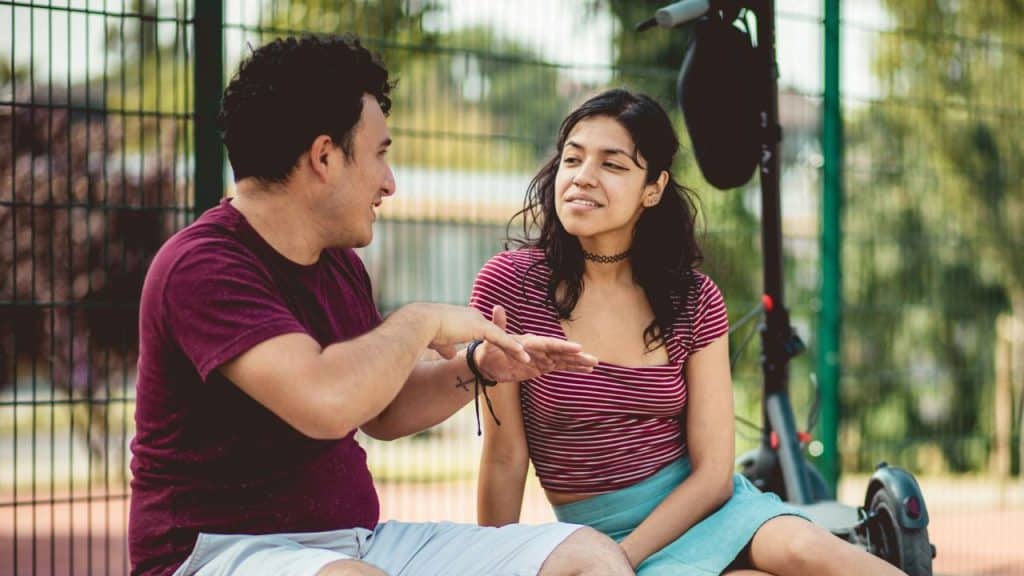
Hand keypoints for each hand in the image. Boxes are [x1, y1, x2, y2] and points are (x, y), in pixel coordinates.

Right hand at [412, 303, 529, 363]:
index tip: (502, 348)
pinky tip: (523, 356)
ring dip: (514, 347)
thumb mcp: (438, 341)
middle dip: (508, 344)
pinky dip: (512, 347)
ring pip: (501, 335)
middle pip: (496, 332)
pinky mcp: (480, 327)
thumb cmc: (425, 332)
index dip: (494, 340)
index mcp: (463, 319)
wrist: (421, 323)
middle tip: (522, 354)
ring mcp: (478, 321)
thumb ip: (447, 347)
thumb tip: (450, 356)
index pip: (483, 330)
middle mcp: (473, 316)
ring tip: (527, 358)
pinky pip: (501, 338)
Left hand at [475, 305, 597, 382]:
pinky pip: (560, 367)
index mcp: (530, 341)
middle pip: (561, 352)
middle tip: (593, 359)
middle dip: (577, 355)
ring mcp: (542, 357)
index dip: (563, 346)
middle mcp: (539, 348)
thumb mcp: (491, 337)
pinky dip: (573, 368)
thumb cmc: (488, 349)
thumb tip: (497, 307)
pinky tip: (586, 370)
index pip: (549, 344)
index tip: (578, 348)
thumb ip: (499, 324)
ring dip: (578, 362)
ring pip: (563, 360)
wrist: (486, 362)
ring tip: (594, 364)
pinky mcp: (542, 367)